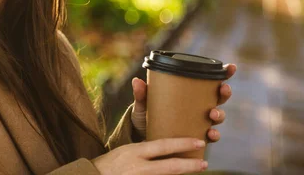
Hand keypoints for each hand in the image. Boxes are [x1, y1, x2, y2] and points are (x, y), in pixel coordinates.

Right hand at [91, 138, 207, 174]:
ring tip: (195, 170)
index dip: (183, 144)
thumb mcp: (125, 151)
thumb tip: (162, 148)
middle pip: (171, 166)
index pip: (163, 145)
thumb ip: (143, 150)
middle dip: (190, 166)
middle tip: (205, 163)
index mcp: (135, 151)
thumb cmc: (109, 164)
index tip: (198, 142)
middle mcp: (139, 167)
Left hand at [130, 63, 237, 142]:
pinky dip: (213, 135)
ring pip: (218, 117)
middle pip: (218, 98)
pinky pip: (210, 137)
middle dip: (224, 93)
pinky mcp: (196, 138)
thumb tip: (137, 81)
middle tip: (222, 90)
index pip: (209, 82)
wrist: (141, 138)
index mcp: (189, 94)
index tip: (231, 67)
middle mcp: (198, 107)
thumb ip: (142, 94)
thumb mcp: (144, 104)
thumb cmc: (145, 116)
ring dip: (219, 114)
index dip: (224, 74)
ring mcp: (199, 122)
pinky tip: (210, 134)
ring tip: (212, 114)